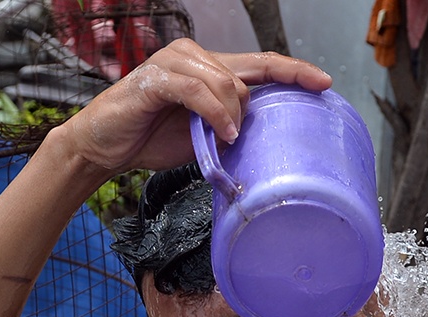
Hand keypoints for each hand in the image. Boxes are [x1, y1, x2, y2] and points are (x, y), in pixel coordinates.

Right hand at [52, 40, 331, 177]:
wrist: (102, 147)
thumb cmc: (149, 138)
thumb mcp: (202, 136)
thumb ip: (230, 127)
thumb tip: (262, 137)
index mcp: (209, 69)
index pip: (261, 63)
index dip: (294, 70)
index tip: (325, 83)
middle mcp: (194, 57)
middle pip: (248, 74)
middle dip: (252, 109)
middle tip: (237, 139)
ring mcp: (174, 63)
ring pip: (227, 82)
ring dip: (232, 116)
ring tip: (223, 140)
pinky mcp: (157, 78)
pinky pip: (199, 90)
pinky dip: (215, 113)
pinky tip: (221, 133)